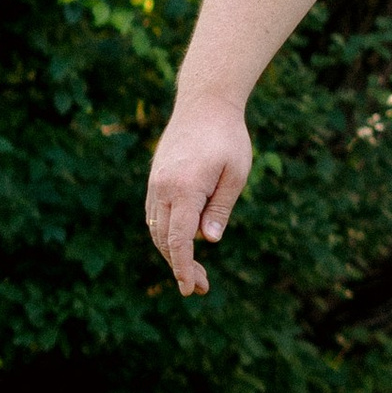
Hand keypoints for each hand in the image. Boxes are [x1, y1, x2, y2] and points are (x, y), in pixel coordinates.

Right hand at [145, 95, 253, 297]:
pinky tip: (183, 245)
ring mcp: (156, 184)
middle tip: (199, 288)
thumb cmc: (228, 138)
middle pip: (164, 240)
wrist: (204, 104)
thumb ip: (220, 208)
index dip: (182, 267)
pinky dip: (166, 235)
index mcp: (185, 189)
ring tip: (195, 272)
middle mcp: (163, 189)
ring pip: (156, 230)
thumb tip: (209, 241)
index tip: (189, 288)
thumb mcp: (236, 174)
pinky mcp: (155, 180)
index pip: (178, 239)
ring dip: (172, 253)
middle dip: (180, 267)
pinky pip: (155, 216)